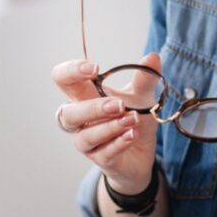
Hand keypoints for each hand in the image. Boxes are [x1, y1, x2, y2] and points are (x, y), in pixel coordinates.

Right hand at [51, 53, 161, 193]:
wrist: (142, 151)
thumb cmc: (133, 118)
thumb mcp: (142, 96)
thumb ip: (145, 78)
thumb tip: (153, 57)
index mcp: (86, 96)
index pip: (63, 80)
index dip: (71, 71)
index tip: (94, 68)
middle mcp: (81, 120)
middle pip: (68, 114)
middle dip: (93, 108)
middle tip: (119, 105)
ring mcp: (89, 142)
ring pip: (84, 137)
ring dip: (109, 128)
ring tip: (132, 119)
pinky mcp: (102, 159)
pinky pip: (103, 154)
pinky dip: (118, 143)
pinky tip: (131, 135)